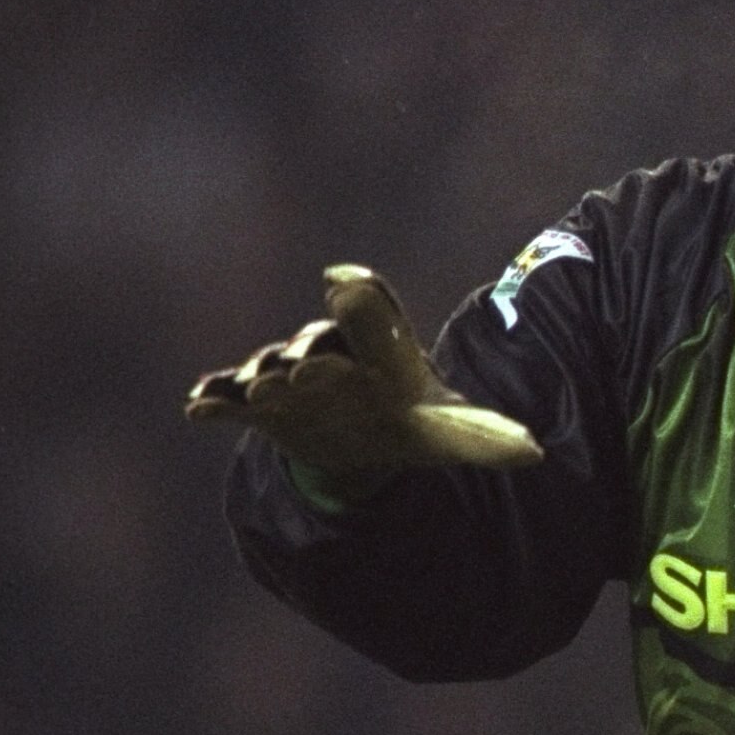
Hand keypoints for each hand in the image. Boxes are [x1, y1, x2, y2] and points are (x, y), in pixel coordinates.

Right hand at [184, 264, 541, 476]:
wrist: (364, 439)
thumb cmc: (408, 420)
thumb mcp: (446, 431)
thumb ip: (485, 437)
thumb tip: (535, 453)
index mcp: (377, 352)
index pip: (370, 317)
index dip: (360, 302)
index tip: (344, 281)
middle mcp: (329, 356)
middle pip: (313, 345)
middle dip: (302, 354)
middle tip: (292, 368)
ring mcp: (289, 378)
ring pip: (269, 368)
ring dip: (256, 374)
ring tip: (248, 386)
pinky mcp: (258, 406)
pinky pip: (233, 396)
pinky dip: (217, 398)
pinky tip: (199, 405)